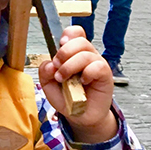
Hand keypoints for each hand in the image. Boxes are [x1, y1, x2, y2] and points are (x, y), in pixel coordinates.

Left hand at [38, 26, 117, 141]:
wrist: (81, 116)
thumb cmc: (68, 98)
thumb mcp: (49, 86)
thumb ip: (45, 73)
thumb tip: (49, 64)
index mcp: (74, 53)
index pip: (76, 33)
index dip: (69, 34)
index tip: (60, 43)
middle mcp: (87, 55)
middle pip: (80, 41)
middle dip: (64, 52)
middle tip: (57, 67)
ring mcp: (97, 64)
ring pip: (86, 53)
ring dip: (70, 66)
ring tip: (63, 79)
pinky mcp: (105, 75)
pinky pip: (97, 66)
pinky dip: (86, 73)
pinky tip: (82, 82)